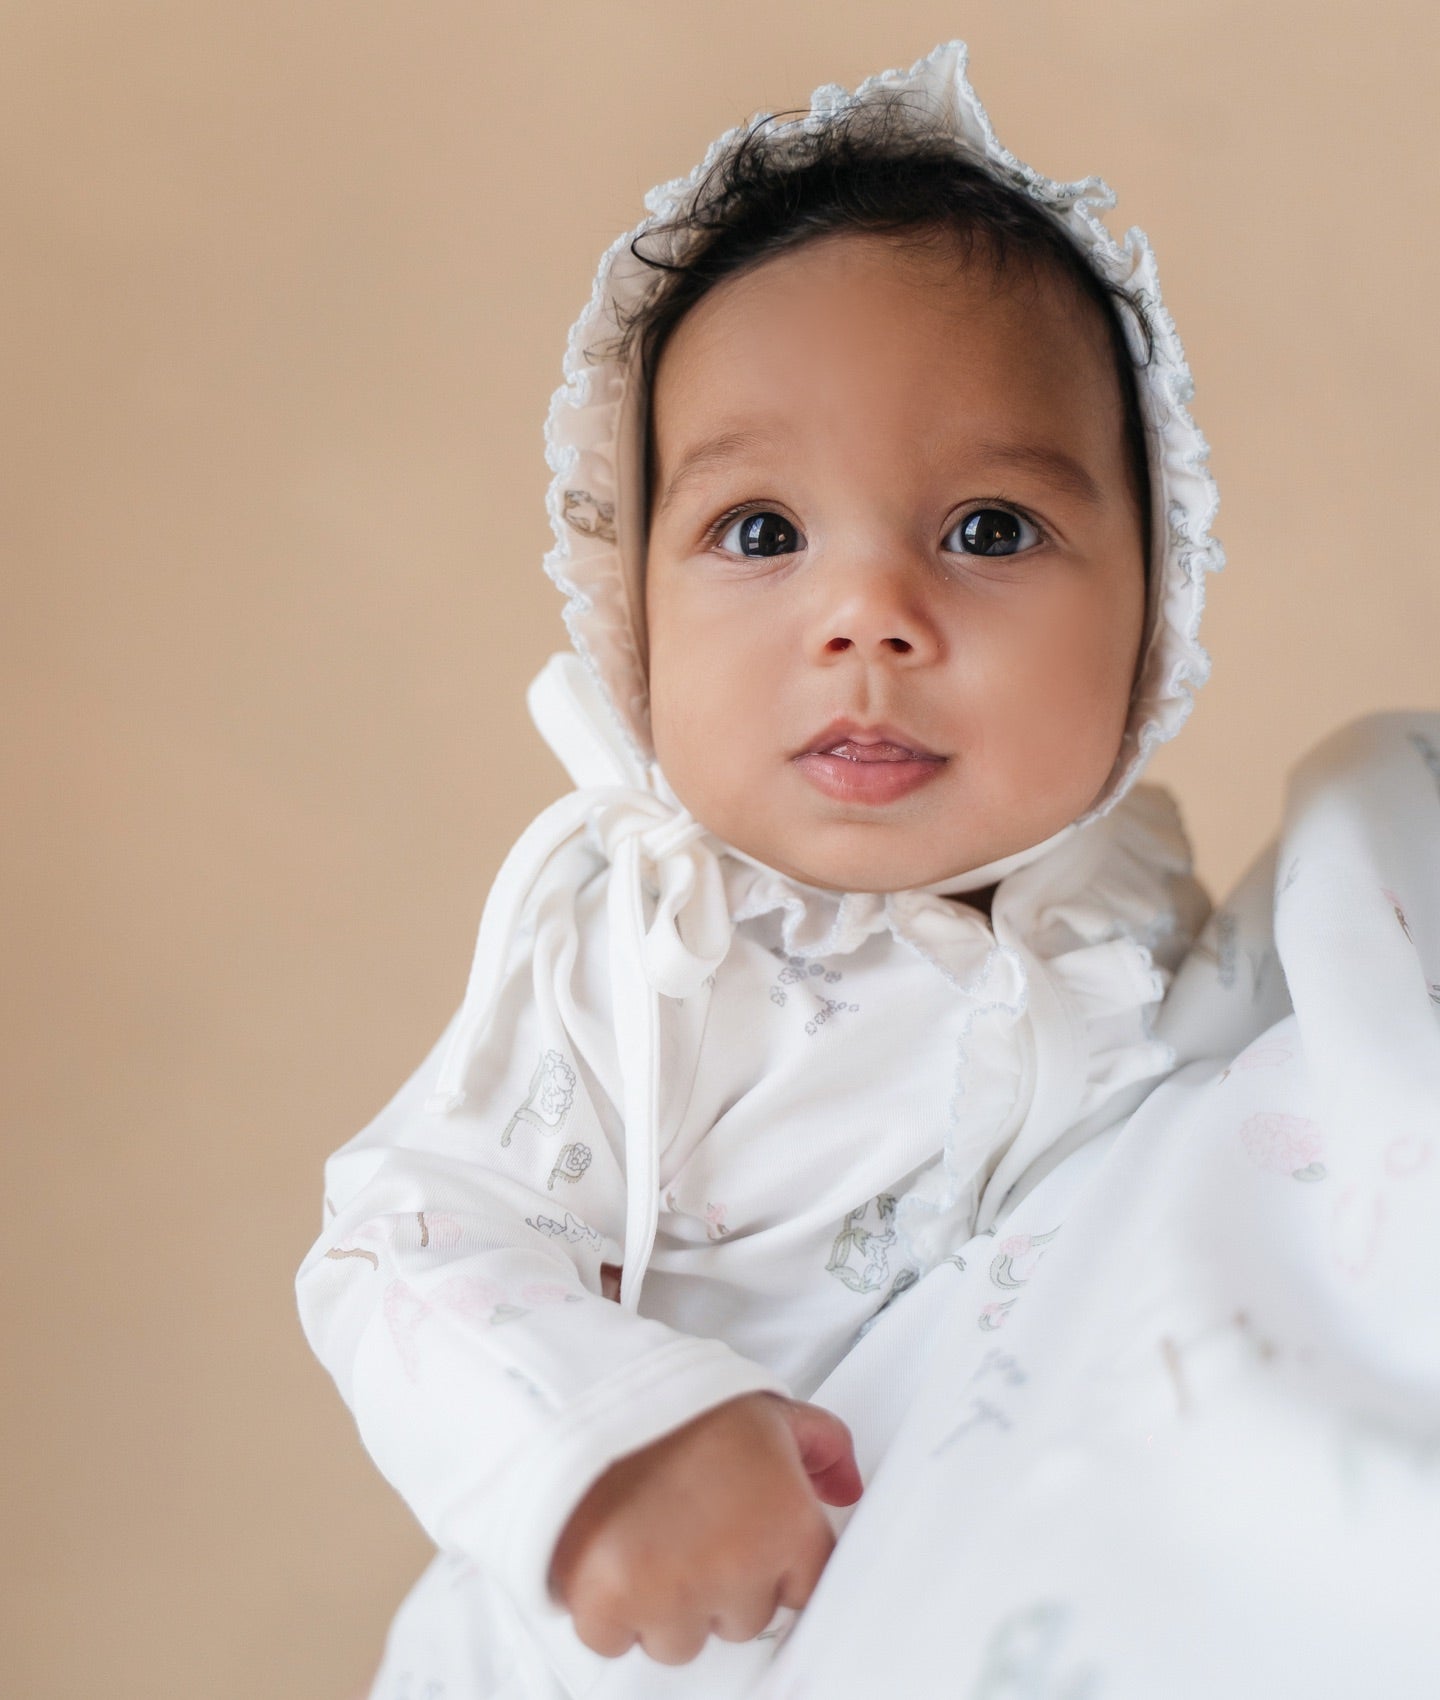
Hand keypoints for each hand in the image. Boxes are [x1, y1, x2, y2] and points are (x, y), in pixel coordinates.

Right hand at [548, 1391, 862, 1664]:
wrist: (590, 1387)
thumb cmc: (677, 1401)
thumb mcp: (768, 1409)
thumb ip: (823, 1446)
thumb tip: (845, 1487)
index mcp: (788, 1524)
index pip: (805, 1588)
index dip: (772, 1560)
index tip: (746, 1539)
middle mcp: (739, 1570)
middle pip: (743, 1620)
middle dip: (719, 1583)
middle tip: (690, 1525)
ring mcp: (674, 1594)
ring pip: (681, 1642)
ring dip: (665, 1605)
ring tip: (647, 1536)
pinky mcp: (609, 1606)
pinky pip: (615, 1641)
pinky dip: (606, 1610)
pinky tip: (610, 1552)